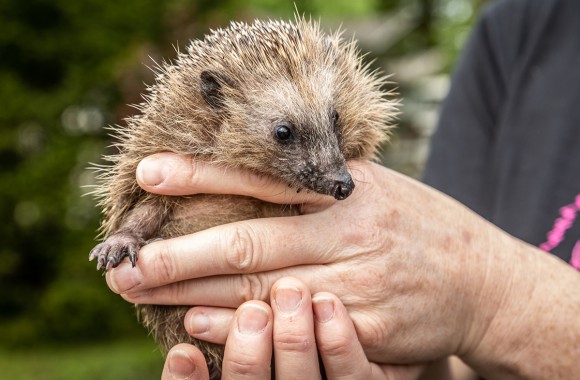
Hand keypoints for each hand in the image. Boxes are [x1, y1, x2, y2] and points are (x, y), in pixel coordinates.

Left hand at [107, 153, 579, 377]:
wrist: (480, 280)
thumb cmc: (416, 225)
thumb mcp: (374, 187)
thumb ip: (319, 185)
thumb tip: (253, 178)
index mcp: (347, 191)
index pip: (263, 179)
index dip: (203, 174)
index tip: (148, 174)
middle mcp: (349, 234)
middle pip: (249, 243)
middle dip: (179, 253)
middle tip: (124, 263)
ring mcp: (356, 284)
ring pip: (260, 292)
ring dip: (195, 294)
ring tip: (144, 292)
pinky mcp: (365, 329)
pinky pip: (290, 330)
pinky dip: (240, 328)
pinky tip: (198, 326)